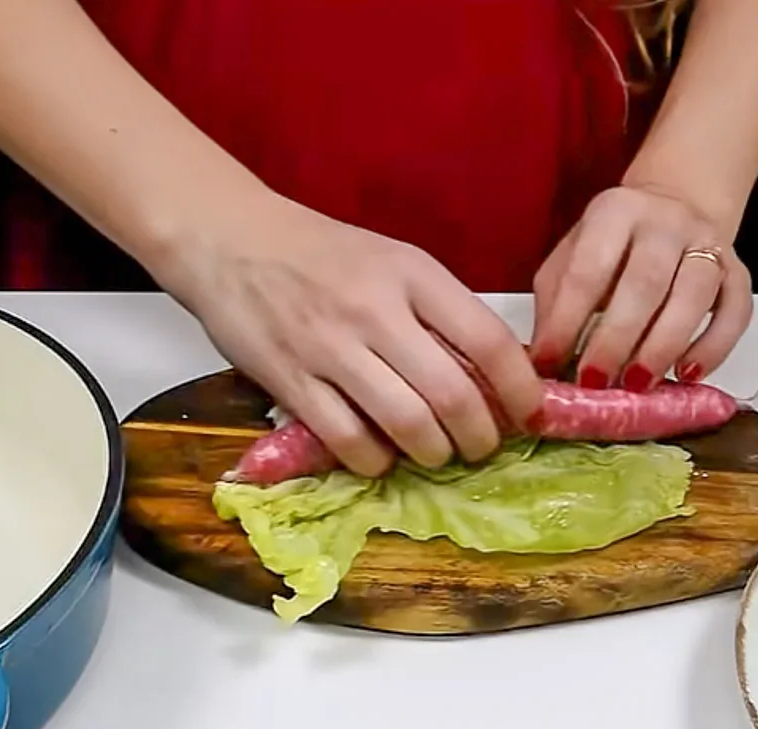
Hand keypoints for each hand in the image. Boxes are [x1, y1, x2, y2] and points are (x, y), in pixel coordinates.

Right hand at [159, 193, 543, 475]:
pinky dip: (375, 460)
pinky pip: (349, 440)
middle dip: (479, 437)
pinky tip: (380, 455)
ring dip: (432, 453)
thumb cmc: (319, 253)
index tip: (528, 414)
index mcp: (411, 273)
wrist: (228, 240)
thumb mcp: (391, 261)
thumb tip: (488, 376)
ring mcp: (329, 348)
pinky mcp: (290, 382)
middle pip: (452, 394)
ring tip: (434, 454)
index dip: (519, 388)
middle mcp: (374, 310)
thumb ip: (435, 311)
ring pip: (406, 425)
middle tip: (480, 447)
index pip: (487, 340)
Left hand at [529, 184, 752, 389]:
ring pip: (695, 294)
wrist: (673, 209)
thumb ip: (555, 304)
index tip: (549, 365)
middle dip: (616, 340)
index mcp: (614, 212)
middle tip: (596, 383)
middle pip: (645, 283)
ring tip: (638, 385)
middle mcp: (665, 221)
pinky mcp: (739, 270)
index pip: (588, 271)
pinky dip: (715, 346)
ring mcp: (708, 242)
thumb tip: (542, 364)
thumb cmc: (610, 249)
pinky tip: (688, 374)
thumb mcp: (569, 261)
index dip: (567, 322)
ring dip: (664, 346)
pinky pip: (737, 310)